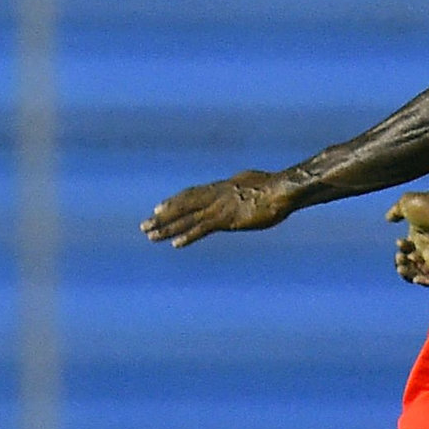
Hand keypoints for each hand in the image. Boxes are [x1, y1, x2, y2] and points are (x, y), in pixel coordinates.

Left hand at [142, 170, 296, 247]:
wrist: (284, 190)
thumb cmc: (279, 189)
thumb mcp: (258, 184)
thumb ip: (247, 188)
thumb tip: (249, 188)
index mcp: (223, 186)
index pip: (193, 194)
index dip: (174, 201)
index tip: (159, 208)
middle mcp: (216, 195)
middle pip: (183, 205)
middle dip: (162, 216)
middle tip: (144, 225)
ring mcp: (220, 207)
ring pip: (187, 217)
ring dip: (167, 227)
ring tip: (150, 235)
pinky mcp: (226, 219)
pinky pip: (202, 229)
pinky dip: (188, 235)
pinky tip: (175, 244)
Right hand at [386, 190, 428, 287]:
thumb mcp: (406, 204)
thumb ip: (396, 212)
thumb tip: (388, 219)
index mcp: (421, 237)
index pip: (408, 252)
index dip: (401, 251)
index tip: (400, 242)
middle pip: (414, 266)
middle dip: (403, 265)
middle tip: (400, 258)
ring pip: (424, 274)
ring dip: (411, 274)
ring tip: (402, 267)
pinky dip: (427, 282)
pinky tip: (416, 279)